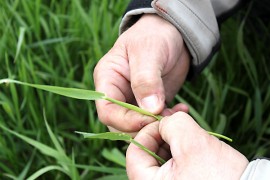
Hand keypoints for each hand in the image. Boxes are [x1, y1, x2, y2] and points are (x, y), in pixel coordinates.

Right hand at [94, 14, 189, 133]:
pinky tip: (181, 110)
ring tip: (175, 114)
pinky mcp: (149, 104)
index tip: (150, 119)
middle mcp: (116, 93)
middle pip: (120, 124)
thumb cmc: (154, 35)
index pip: (107, 110)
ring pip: (137, 126)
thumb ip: (146, 80)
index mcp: (107, 79)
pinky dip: (167, 120)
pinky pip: (154, 121)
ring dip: (156, 126)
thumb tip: (150, 109)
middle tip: (165, 121)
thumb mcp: (148, 51)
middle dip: (142, 127)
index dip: (125, 120)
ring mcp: (133, 100)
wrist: (172, 34)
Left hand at [126, 112, 248, 178]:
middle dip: (163, 131)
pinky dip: (181, 147)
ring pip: (163, 155)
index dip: (148, 130)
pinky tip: (193, 137)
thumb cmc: (220, 175)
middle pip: (149, 152)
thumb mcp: (192, 143)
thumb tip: (165, 121)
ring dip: (174, 137)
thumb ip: (172, 124)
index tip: (166, 120)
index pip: (135, 150)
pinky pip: (175, 162)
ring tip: (189, 126)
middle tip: (176, 116)